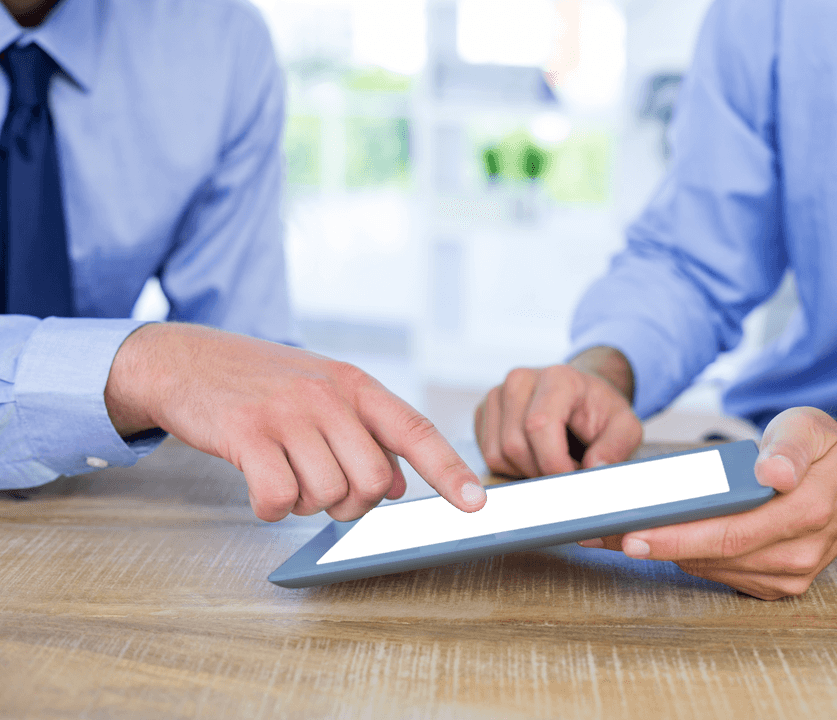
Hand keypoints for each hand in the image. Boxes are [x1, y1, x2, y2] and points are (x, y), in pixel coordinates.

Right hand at [105, 323, 485, 521]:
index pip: (416, 429)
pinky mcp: (247, 433)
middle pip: (372, 482)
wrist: (186, 359)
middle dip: (350, 502)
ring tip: (282, 471)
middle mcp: (330, 396)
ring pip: (326, 496)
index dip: (449, 470)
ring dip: (304, 502)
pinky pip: (277, 501)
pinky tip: (257, 484)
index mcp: (357, 386)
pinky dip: (269, 508)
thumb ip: (366, 436)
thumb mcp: (324, 397)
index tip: (476, 503)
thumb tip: (400, 486)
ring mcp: (288, 413)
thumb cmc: (264, 385)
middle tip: (320, 484)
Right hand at [475, 347, 641, 476]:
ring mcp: (496, 394)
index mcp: (557, 377)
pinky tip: (534, 459)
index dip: (554, 464)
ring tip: (554, 464)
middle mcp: (519, 379)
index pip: (539, 426)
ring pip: (497, 455)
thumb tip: (594, 469)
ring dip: (526, 473)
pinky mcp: (483, 412)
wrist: (581, 397)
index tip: (574, 479)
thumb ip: (616, 447)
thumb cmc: (602, 413)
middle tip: (568, 473)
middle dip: (542, 472)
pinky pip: (488, 456)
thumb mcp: (626, 427)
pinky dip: (512, 468)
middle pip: (515, 445)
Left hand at [578, 407, 836, 599]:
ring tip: (616, 536)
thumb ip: (791, 446)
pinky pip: (725, 575)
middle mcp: (801, 551)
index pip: (732, 532)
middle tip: (604, 536)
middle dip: (655, 546)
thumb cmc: (823, 450)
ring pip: (715, 569)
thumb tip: (773, 472)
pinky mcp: (782, 585)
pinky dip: (689, 560)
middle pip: (715, 556)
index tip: (634, 535)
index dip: (679, 537)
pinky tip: (658, 543)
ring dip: (665, 555)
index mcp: (808, 509)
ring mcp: (793, 574)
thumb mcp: (810, 427)